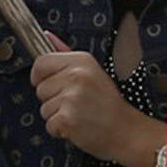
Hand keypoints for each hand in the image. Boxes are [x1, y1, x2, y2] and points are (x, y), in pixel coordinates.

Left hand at [31, 36, 161, 166]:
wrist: (126, 130)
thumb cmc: (108, 104)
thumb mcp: (92, 71)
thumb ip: (65, 53)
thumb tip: (47, 36)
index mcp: (81, 61)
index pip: (41, 62)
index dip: (40, 76)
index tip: (49, 84)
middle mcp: (76, 76)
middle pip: (40, 88)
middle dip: (53, 99)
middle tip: (75, 103)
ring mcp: (71, 97)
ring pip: (44, 108)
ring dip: (57, 116)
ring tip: (78, 114)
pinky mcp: (67, 118)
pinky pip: (49, 125)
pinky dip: (60, 130)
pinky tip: (77, 125)